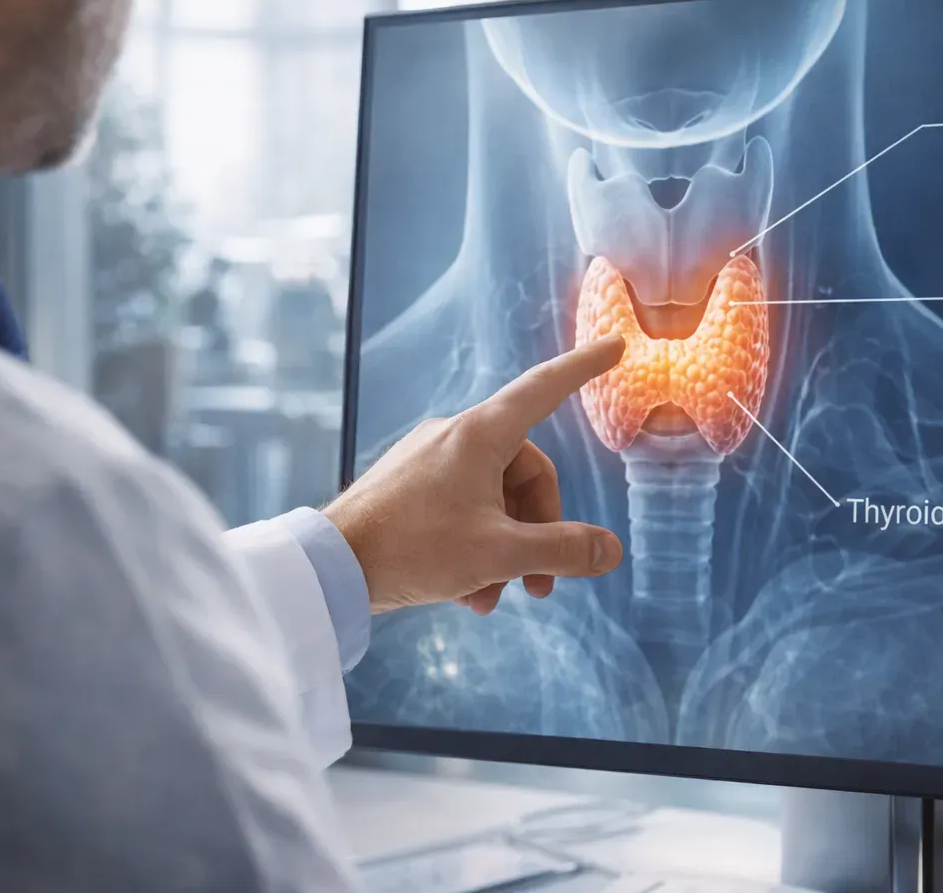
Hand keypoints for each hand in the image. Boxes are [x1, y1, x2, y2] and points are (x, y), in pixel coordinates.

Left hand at [325, 337, 626, 614]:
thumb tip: (610, 551)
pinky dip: (475, 547)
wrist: (328, 567)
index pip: (545, 387)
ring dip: (505, 550)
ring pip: (493, 499)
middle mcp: (455, 436)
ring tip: (492, 596)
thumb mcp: (499, 554)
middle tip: (540, 586)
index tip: (614, 346)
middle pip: (526, 472)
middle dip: (540, 531)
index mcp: (480, 434)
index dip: (584, 367)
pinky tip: (466, 593)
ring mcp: (428, 460)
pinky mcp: (407, 487)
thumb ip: (562, 551)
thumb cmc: (412, 549)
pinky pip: (461, 509)